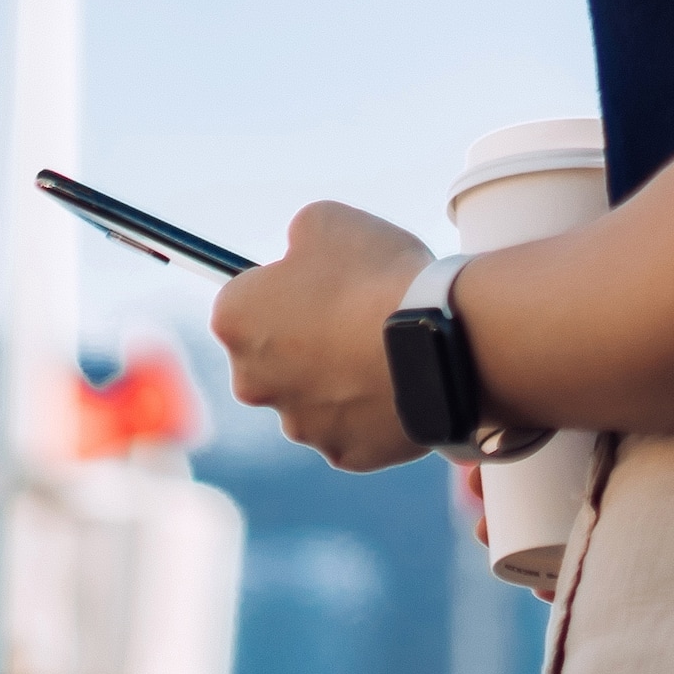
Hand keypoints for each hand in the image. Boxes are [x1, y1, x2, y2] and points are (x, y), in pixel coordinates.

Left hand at [214, 199, 438, 471]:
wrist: (438, 339)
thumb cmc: (376, 274)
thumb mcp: (325, 220)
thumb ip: (298, 238)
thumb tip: (300, 254)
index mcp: (235, 320)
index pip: (246, 297)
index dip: (287, 284)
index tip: (322, 279)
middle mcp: (252, 381)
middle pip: (273, 355)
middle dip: (305, 338)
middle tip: (356, 313)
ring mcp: (298, 424)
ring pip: (313, 395)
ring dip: (339, 375)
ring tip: (387, 347)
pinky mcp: (344, 453)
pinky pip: (354, 425)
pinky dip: (372, 407)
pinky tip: (402, 379)